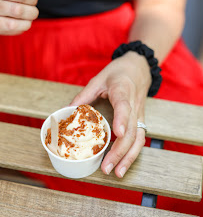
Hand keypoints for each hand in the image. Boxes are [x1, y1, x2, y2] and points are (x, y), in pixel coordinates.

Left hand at [70, 51, 151, 177]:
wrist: (138, 68)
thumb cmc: (118, 72)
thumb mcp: (99, 79)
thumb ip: (84, 95)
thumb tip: (67, 110)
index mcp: (122, 91)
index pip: (124, 106)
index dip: (122, 120)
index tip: (118, 133)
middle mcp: (134, 105)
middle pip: (132, 130)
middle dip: (120, 151)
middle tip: (106, 167)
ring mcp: (140, 114)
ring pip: (139, 138)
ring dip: (129, 157)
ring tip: (117, 172)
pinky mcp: (141, 119)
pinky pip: (140, 138)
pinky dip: (133, 153)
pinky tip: (124, 163)